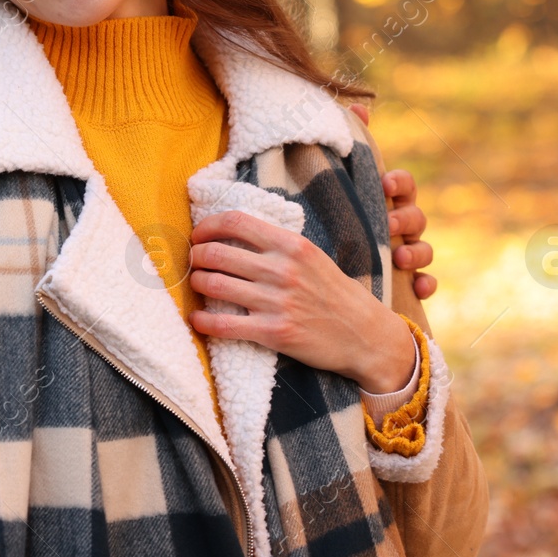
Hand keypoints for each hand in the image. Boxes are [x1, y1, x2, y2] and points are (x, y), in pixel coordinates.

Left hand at [187, 210, 416, 393]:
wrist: (365, 334)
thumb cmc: (334, 293)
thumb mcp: (312, 256)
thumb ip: (276, 244)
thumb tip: (233, 233)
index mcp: (291, 245)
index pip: (236, 222)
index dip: (208, 226)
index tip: (198, 235)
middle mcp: (282, 270)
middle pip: (217, 253)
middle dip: (196, 256)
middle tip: (193, 261)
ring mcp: (278, 302)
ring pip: (216, 285)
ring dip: (197, 283)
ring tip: (196, 285)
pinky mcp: (275, 333)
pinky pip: (225, 325)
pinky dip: (203, 321)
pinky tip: (197, 319)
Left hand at [348, 103, 435, 300]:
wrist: (323, 267)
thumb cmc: (333, 216)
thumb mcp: (335, 183)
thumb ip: (349, 147)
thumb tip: (360, 106)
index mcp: (384, 199)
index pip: (403, 184)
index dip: (400, 182)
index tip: (386, 183)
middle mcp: (398, 225)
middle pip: (416, 217)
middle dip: (406, 219)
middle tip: (388, 225)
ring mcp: (405, 253)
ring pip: (424, 249)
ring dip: (418, 252)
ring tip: (401, 258)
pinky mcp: (403, 282)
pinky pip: (426, 283)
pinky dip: (427, 285)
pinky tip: (420, 288)